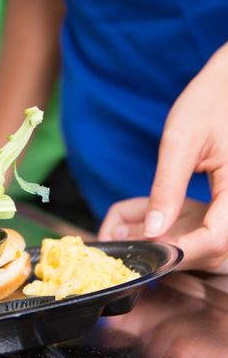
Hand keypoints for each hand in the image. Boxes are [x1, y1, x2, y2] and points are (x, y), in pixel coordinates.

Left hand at [100, 42, 227, 271]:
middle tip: (138, 246)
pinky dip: (194, 236)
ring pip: (222, 246)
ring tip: (148, 237)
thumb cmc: (209, 103)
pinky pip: (221, 231)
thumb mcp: (180, 142)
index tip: (146, 251)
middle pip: (219, 250)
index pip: (215, 238)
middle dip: (178, 254)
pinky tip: (168, 229)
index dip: (180, 251)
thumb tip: (152, 231)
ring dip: (186, 248)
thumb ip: (167, 188)